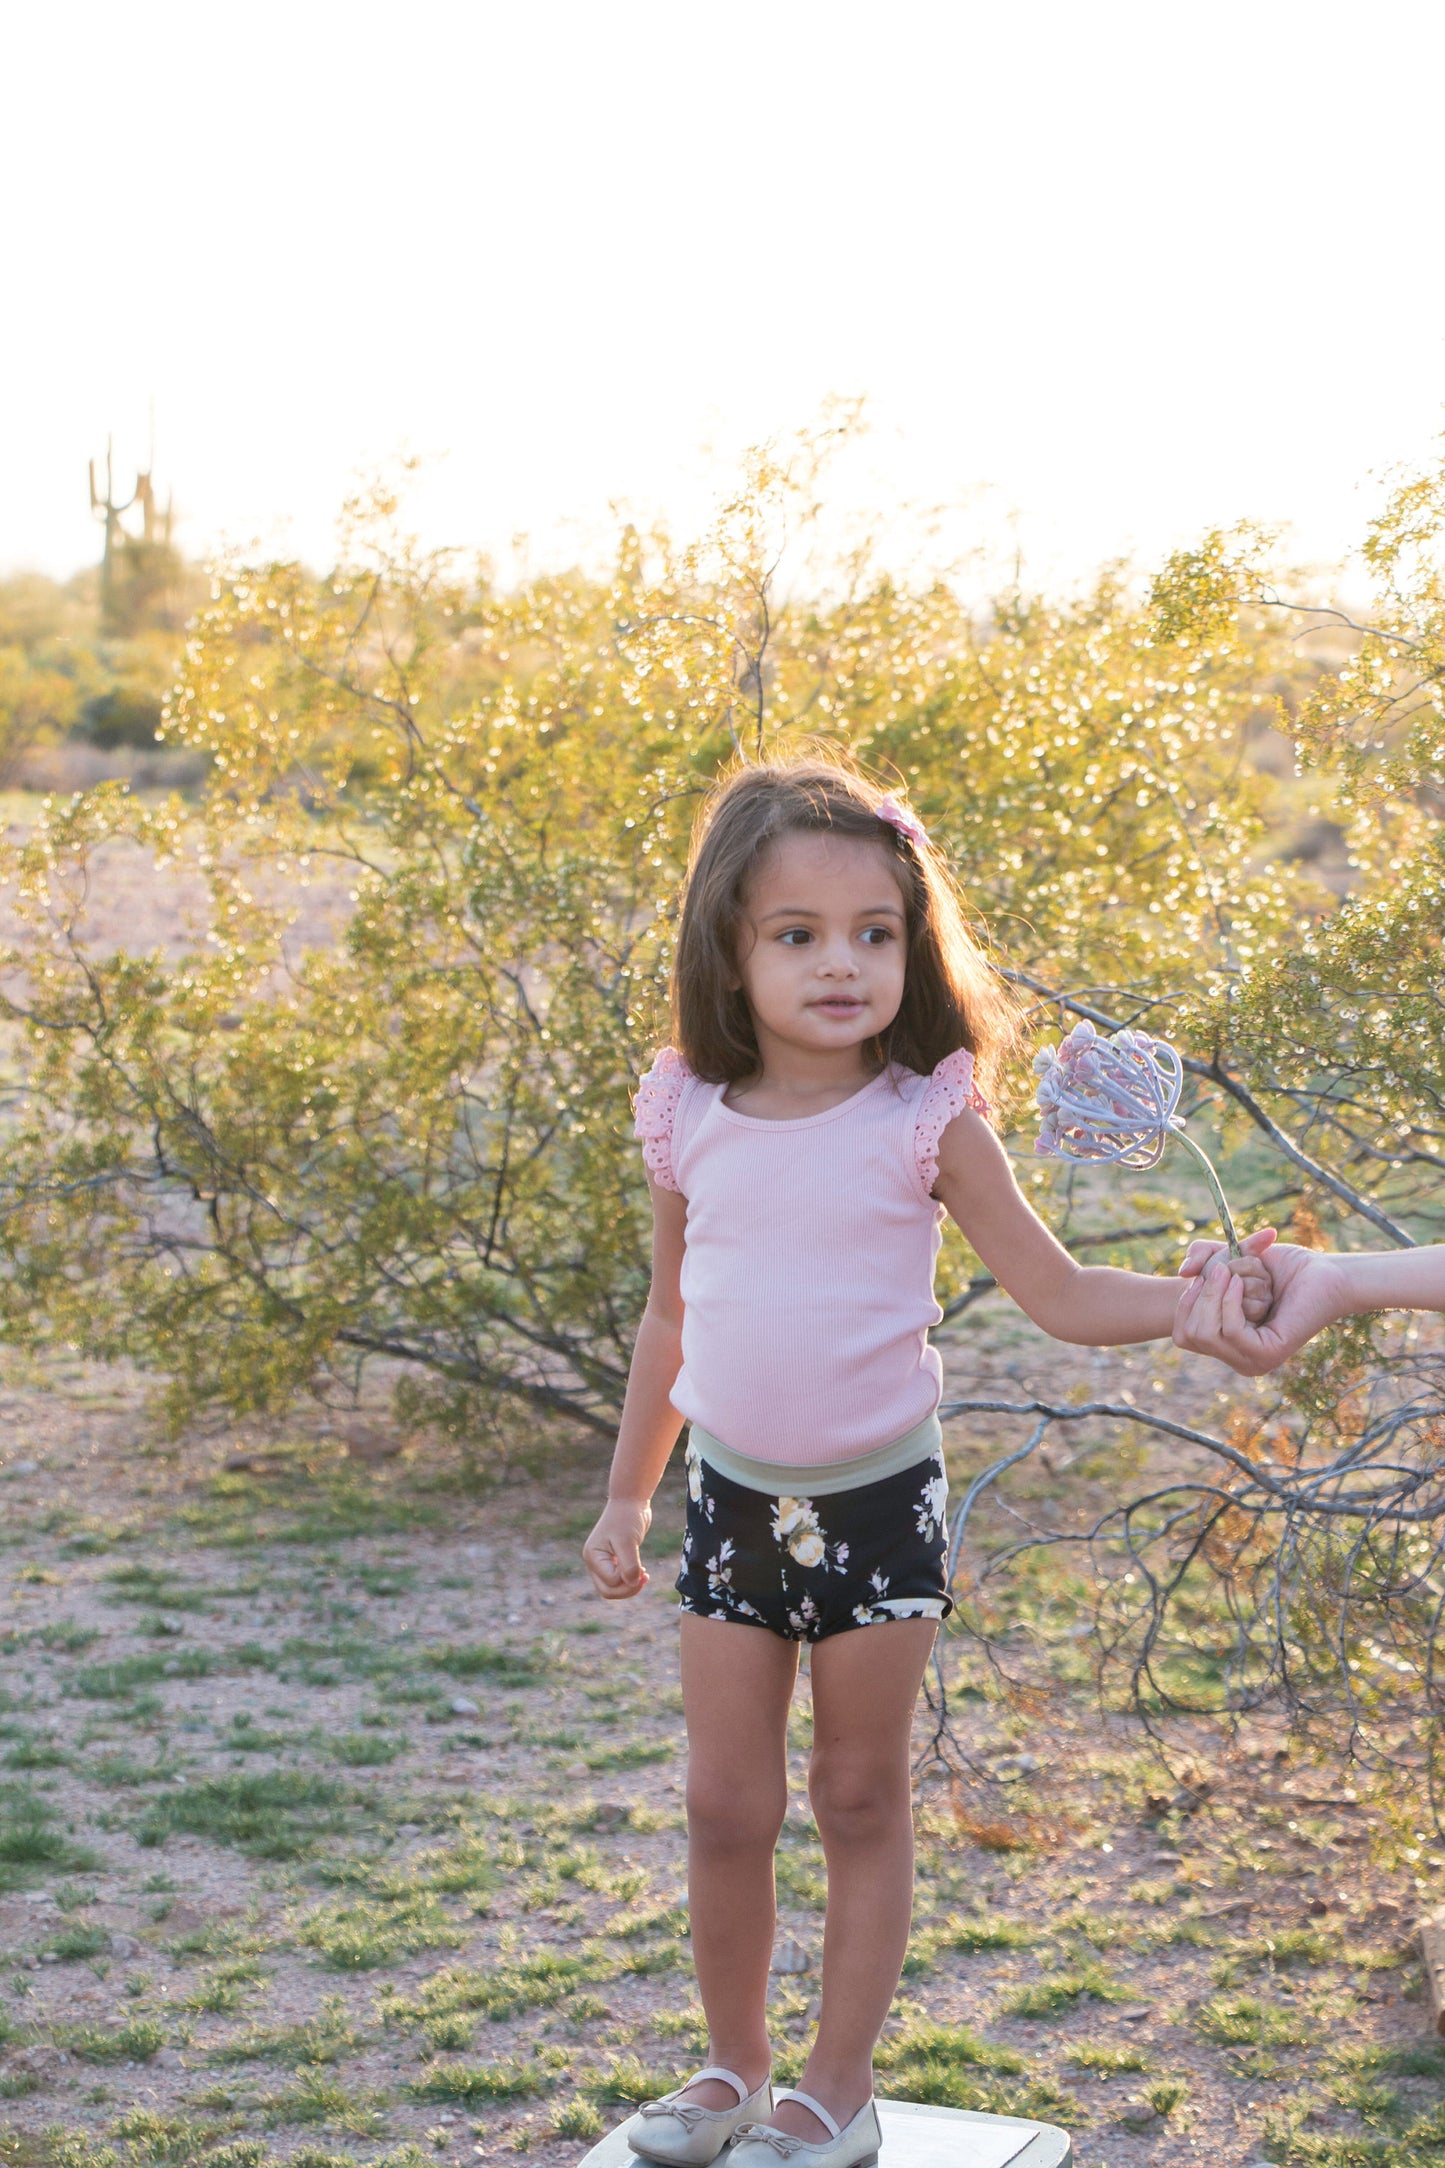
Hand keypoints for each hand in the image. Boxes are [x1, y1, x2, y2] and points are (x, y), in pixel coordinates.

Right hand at [582, 1498, 652, 1599]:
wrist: (630, 1500)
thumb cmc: (627, 1518)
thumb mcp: (628, 1542)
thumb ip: (629, 1566)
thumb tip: (632, 1584)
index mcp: (593, 1556)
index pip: (610, 1583)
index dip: (628, 1579)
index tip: (643, 1568)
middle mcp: (594, 1561)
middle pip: (608, 1590)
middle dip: (628, 1589)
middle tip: (645, 1578)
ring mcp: (603, 1561)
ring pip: (613, 1587)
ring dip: (629, 1586)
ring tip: (644, 1577)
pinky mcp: (614, 1559)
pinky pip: (619, 1579)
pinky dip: (631, 1579)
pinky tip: (642, 1572)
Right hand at [1174, 1240, 1349, 1374]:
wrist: (1323, 1272)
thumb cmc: (1280, 1266)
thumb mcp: (1232, 1256)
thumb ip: (1203, 1257)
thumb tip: (1184, 1273)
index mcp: (1228, 1344)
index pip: (1183, 1336)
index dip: (1184, 1304)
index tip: (1200, 1277)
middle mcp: (1238, 1358)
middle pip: (1189, 1335)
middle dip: (1200, 1296)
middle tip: (1222, 1270)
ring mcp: (1252, 1360)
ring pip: (1207, 1334)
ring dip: (1216, 1296)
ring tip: (1234, 1275)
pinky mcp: (1267, 1354)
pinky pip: (1232, 1331)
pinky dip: (1231, 1302)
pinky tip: (1240, 1283)